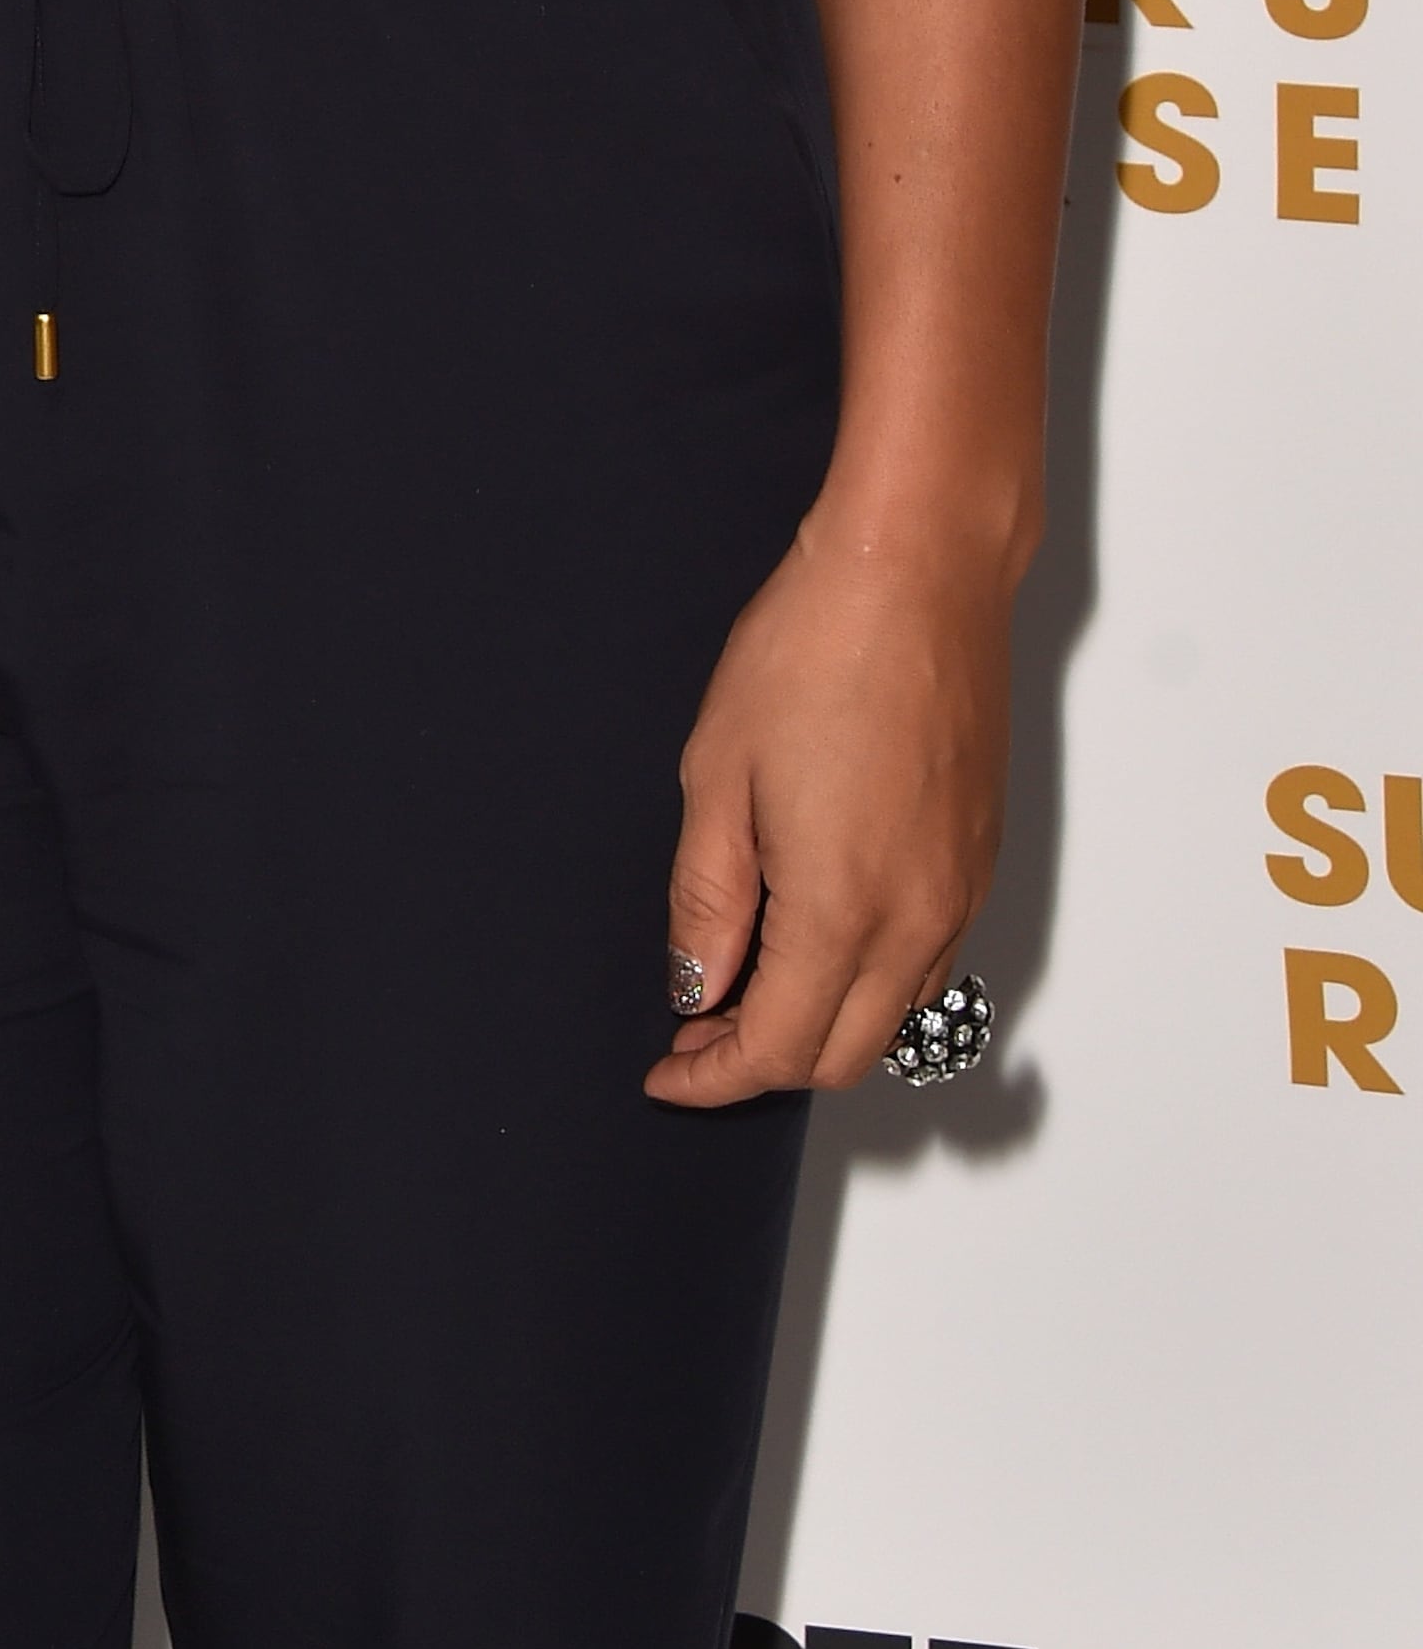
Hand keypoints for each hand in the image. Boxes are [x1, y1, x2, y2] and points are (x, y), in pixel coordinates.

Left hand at [647, 518, 1012, 1104]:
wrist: (916, 572)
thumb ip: (707, 900)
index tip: (669, 1070)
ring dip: (817, 1021)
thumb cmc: (815, 650)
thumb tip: (698, 984)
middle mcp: (918, 919)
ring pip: (890, 1014)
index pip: (778, 1049)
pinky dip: (865, 978)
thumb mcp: (718, 776)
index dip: (715, 1075)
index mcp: (843, 908)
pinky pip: (926, 960)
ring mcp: (960, 892)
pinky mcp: (979, 858)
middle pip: (842, 1054)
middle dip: (762, 1061)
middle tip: (695, 1027)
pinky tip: (813, 932)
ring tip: (743, 981)